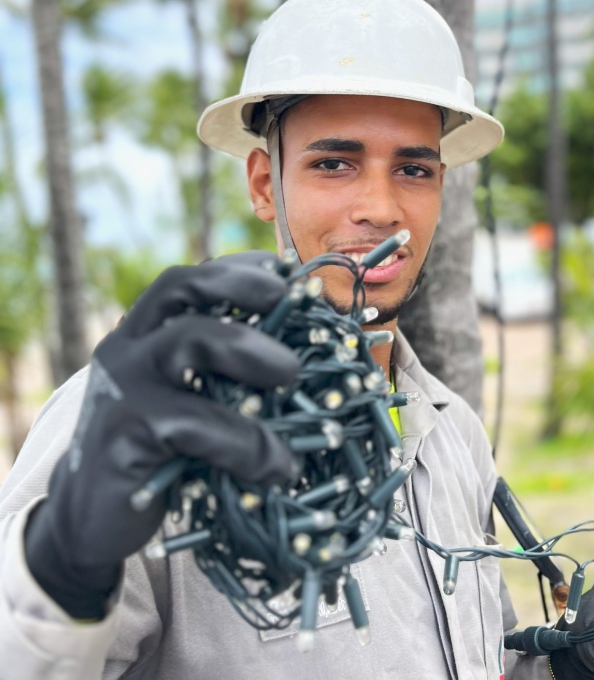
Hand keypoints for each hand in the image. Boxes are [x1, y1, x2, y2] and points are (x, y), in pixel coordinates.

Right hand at [25, 252, 302, 618]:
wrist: (91, 517)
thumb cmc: (159, 452)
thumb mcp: (190, 400)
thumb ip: (226, 374)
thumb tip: (307, 358)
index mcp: (146, 333)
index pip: (190, 279)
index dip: (241, 270)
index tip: (287, 275)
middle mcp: (129, 347)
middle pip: (182, 287)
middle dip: (244, 286)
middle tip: (289, 303)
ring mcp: (124, 387)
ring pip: (188, 341)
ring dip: (251, 350)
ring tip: (293, 374)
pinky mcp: (127, 434)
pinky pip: (197, 425)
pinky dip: (249, 444)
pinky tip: (281, 468)